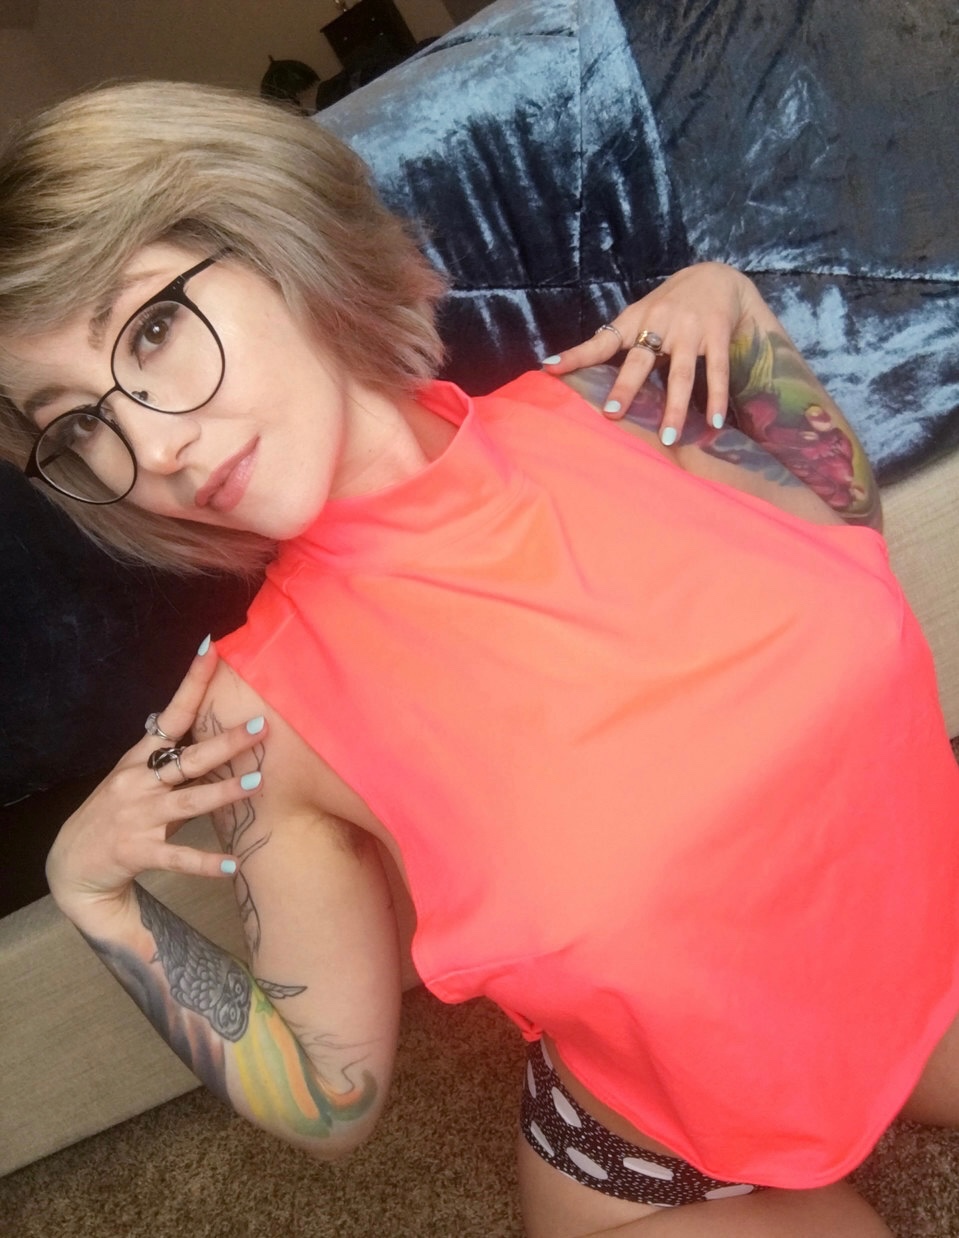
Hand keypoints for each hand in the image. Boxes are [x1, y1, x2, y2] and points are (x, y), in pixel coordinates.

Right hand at [46, 639, 266, 920]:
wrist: (71, 866)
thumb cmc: (115, 816)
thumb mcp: (137, 781)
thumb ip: (172, 764)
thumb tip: (213, 736)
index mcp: (138, 760)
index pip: (170, 714)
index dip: (192, 684)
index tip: (212, 652)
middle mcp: (137, 784)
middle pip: (188, 758)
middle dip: (224, 742)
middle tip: (261, 727)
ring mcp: (137, 817)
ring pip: (187, 802)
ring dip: (222, 792)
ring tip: (256, 783)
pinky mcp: (137, 852)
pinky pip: (177, 857)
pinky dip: (204, 862)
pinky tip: (231, 865)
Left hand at [543, 263, 752, 442]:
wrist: (715, 274)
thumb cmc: (670, 304)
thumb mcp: (641, 315)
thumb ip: (620, 342)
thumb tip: (582, 372)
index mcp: (635, 319)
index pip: (601, 340)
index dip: (576, 354)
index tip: (550, 367)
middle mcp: (659, 322)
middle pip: (640, 360)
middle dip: (625, 388)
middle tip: (612, 414)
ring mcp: (690, 329)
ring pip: (682, 374)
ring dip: (675, 408)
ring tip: (668, 438)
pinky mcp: (716, 334)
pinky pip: (717, 371)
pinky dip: (715, 397)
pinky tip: (714, 420)